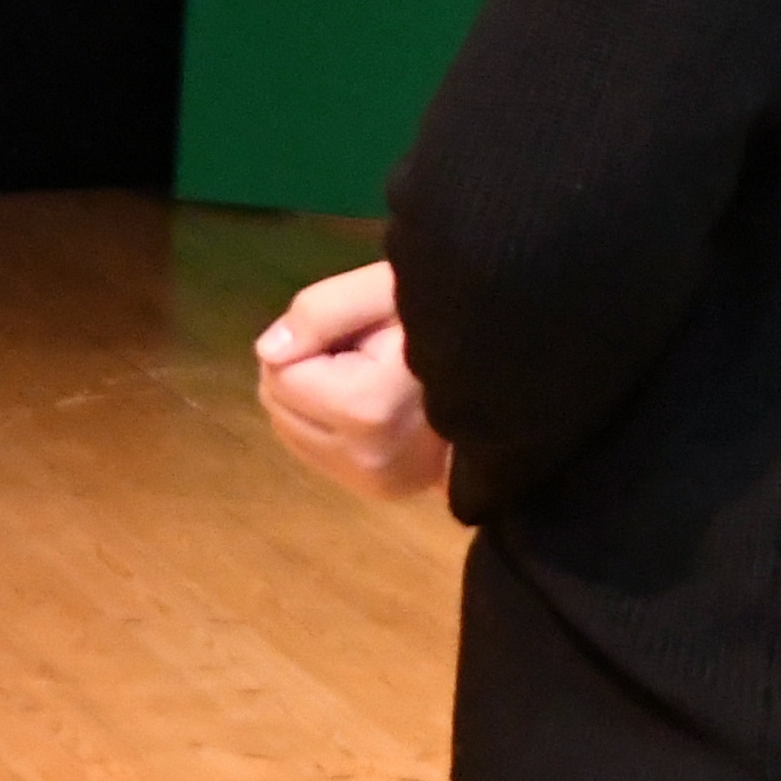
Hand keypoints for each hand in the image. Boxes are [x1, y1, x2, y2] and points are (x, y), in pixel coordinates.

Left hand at [255, 262, 453, 502]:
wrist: (511, 361)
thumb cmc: (452, 317)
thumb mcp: (389, 289)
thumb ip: (322, 310)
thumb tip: (269, 352)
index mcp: (368, 409)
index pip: (281, 369)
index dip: (315, 337)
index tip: (365, 329)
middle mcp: (366, 457)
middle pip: (279, 401)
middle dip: (309, 367)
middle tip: (370, 350)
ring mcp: (375, 480)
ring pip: (289, 428)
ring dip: (316, 395)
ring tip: (374, 375)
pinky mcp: (380, 490)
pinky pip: (314, 450)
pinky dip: (330, 421)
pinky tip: (373, 403)